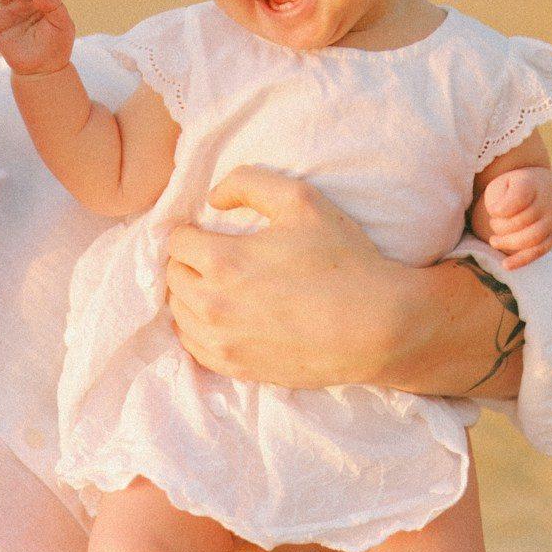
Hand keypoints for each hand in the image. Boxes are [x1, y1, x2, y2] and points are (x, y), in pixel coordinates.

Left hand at [165, 166, 417, 388]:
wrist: (378, 327)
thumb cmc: (343, 260)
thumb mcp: (301, 200)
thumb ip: (247, 182)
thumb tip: (212, 198)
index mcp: (222, 261)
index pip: (176, 241)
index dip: (193, 230)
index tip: (210, 232)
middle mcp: (213, 305)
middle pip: (173, 276)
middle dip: (188, 261)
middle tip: (214, 256)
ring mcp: (223, 342)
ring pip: (179, 313)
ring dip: (190, 294)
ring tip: (217, 284)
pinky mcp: (237, 368)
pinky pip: (194, 347)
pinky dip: (198, 328)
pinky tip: (221, 317)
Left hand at [479, 167, 551, 268]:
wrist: (545, 188)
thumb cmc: (516, 188)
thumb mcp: (504, 182)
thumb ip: (498, 195)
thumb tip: (498, 214)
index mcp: (532, 185)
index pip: (519, 197)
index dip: (500, 208)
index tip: (492, 210)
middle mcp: (547, 203)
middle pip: (524, 220)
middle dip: (501, 227)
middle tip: (492, 223)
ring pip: (532, 238)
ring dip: (508, 242)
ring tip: (493, 241)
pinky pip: (538, 251)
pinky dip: (521, 260)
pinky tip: (505, 265)